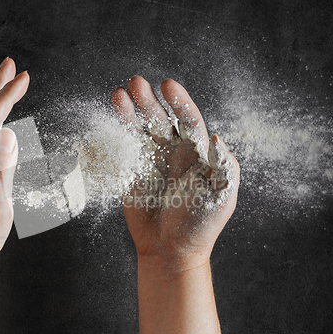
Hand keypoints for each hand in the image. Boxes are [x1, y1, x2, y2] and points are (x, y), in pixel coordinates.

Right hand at [111, 76, 239, 272]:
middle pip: (161, 119)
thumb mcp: (220, 197)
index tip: (168, 86)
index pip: (189, 120)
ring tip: (119, 94)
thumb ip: (222, 168)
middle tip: (136, 83)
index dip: (179, 102)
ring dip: (129, 111)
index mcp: (197, 153)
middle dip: (149, 101)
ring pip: (139, 130)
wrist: (170, 250)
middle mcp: (174, 152)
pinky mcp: (132, 173)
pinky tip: (110, 120)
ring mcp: (151, 161)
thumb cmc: (200, 225)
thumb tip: (217, 139)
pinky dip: (116, 134)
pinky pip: (124, 149)